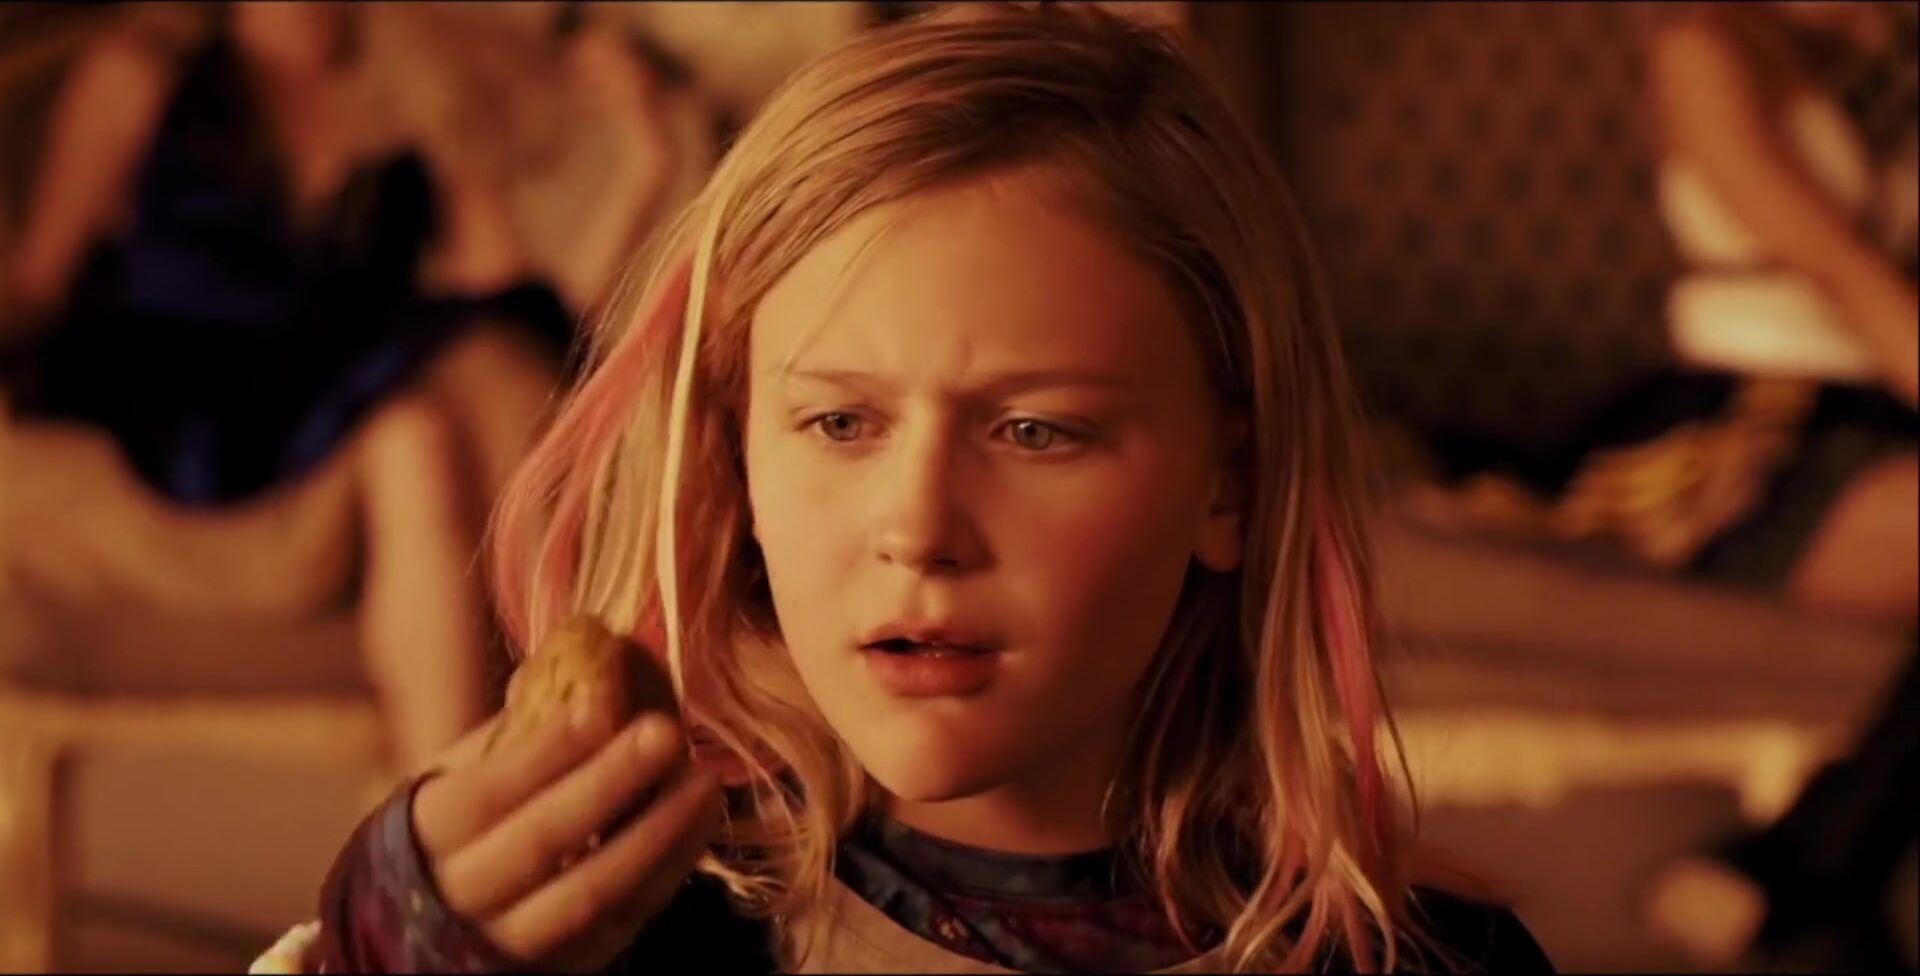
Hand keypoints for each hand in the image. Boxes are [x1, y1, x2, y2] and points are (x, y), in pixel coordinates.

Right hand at [410, 703, 723, 971]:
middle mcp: (461, 896)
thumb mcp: (456, 777)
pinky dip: (666, 872)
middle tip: (667, 731)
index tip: (600, 704)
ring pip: (587, 894)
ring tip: (704, 780)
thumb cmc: (457, 827)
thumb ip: (509, 738)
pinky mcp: (561, 966)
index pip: (482, 795)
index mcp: (425, 835)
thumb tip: (584, 672)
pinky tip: (699, 823)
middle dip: (608, 783)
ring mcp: (511, 942)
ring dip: (655, 834)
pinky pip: (620, 922)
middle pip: (539, 843)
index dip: (542, 753)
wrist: (432, 924)